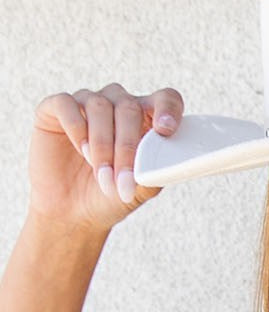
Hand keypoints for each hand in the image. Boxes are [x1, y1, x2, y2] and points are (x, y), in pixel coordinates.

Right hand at [27, 82, 183, 233]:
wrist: (72, 213)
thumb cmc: (111, 198)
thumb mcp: (139, 191)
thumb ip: (155, 173)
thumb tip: (164, 163)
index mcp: (145, 120)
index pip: (165, 99)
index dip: (168, 109)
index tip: (165, 131)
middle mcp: (117, 105)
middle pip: (129, 107)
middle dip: (127, 147)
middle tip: (123, 181)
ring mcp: (86, 103)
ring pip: (100, 106)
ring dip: (103, 145)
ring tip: (103, 177)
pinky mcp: (56, 108)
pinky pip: (67, 104)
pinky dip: (76, 128)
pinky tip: (81, 151)